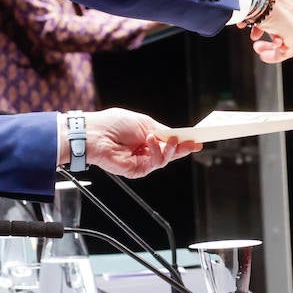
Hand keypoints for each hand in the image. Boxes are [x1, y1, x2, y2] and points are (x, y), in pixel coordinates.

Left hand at [82, 107, 200, 177]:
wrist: (96, 134)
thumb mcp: (144, 122)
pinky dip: (156, 153)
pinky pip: (154, 164)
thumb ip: (162, 131)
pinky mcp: (136, 170)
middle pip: (169, 153)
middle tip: (193, 143)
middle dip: (182, 148)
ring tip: (166, 139)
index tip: (196, 139)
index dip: (182, 141)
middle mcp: (144, 150)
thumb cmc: (114, 124)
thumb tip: (177, 136)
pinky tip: (151, 142)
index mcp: (146, 137)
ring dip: (168, 149)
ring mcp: (141, 161)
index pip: (168, 141)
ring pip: (164, 160)